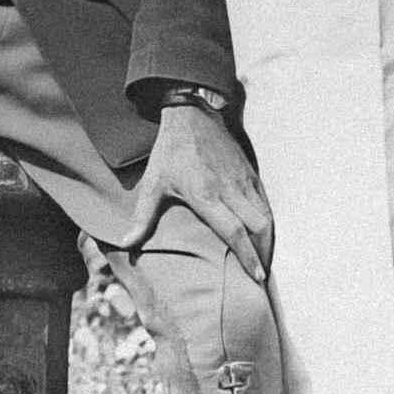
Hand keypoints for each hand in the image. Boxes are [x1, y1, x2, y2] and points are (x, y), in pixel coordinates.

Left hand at [121, 105, 273, 283]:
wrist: (191, 114)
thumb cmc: (170, 150)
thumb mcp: (153, 183)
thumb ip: (142, 216)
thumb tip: (126, 244)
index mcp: (206, 194)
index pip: (234, 231)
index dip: (247, 256)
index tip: (256, 278)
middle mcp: (229, 189)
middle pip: (258, 227)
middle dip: (263, 255)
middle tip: (261, 278)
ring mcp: (242, 179)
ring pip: (265, 215)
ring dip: (268, 241)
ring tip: (264, 261)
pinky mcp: (249, 171)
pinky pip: (265, 201)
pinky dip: (268, 221)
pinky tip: (264, 235)